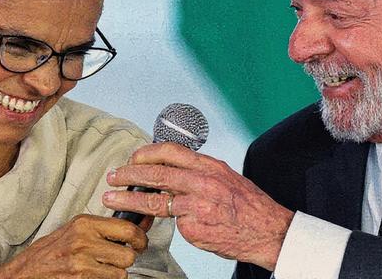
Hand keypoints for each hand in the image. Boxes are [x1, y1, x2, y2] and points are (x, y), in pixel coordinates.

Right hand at [0, 214, 147, 278]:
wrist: (25, 273)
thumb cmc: (50, 252)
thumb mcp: (76, 230)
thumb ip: (105, 227)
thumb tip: (140, 226)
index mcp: (84, 224)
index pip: (128, 230)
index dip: (141, 239)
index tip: (141, 243)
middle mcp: (84, 241)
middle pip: (128, 256)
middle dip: (125, 261)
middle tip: (115, 259)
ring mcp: (81, 263)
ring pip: (121, 274)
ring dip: (114, 274)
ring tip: (98, 269)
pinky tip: (90, 277)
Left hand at [102, 142, 293, 270]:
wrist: (269, 230)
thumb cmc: (248, 205)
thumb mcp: (225, 177)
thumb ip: (198, 172)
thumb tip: (170, 170)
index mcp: (209, 166)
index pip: (170, 151)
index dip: (146, 153)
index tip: (133, 158)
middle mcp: (202, 182)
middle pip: (155, 173)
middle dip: (128, 174)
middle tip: (113, 177)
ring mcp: (197, 207)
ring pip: (155, 200)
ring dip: (129, 199)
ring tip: (112, 199)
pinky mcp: (194, 229)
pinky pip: (175, 225)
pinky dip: (173, 225)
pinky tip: (178, 226)